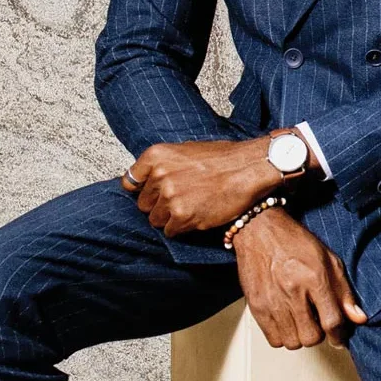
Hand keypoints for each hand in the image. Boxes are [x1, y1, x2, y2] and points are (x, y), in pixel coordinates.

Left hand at [121, 137, 280, 235]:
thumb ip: (165, 164)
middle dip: (158, 205)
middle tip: (180, 201)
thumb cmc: (225, 158)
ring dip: (170, 218)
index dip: (140, 190)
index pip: (130, 181)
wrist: (249, 169)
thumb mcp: (187, 150)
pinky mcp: (181, 216)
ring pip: (155, 219)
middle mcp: (158, 175)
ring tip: (191, 208)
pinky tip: (198, 216)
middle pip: (143, 204)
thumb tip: (150, 178)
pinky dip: (182, 228)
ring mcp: (169, 197)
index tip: (149, 194)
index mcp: (156, 155)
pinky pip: (170, 231)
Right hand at [232, 207, 367, 349]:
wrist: (260, 231)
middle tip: (317, 321)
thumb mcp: (328, 260)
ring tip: (301, 319)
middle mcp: (292, 291)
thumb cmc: (294, 242)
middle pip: (312, 337)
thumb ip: (344, 292)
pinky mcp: (256, 307)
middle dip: (319, 334)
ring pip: (292, 342)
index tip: (340, 338)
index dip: (339, 335)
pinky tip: (287, 321)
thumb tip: (358, 317)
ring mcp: (272, 301)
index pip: (332, 321)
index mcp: (314, 278)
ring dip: (301, 336)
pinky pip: (273, 340)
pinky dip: (283, 336)